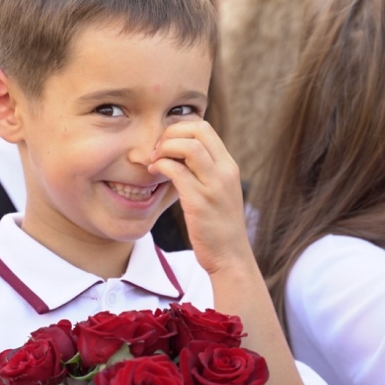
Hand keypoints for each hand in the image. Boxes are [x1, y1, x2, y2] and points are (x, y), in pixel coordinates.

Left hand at [148, 120, 249, 275]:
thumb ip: (203, 172)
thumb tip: (177, 155)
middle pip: (197, 130)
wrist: (230, 257)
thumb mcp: (217, 192)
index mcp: (229, 166)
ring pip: (188, 146)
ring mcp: (214, 186)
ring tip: (154, 161)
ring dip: (165, 148)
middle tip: (156, 150)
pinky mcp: (200, 202)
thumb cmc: (218, 226)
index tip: (165, 143)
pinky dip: (161, 167)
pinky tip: (154, 174)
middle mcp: (225, 171)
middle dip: (170, 133)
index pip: (204, 128)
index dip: (179, 128)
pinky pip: (177, 171)